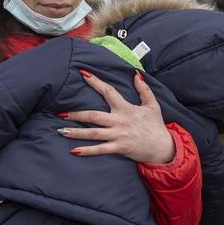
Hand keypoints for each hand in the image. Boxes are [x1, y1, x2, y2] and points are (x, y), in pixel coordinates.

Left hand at [58, 70, 174, 163]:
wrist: (163, 147)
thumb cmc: (156, 126)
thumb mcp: (152, 105)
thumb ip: (144, 89)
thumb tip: (136, 74)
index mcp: (125, 108)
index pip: (108, 91)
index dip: (95, 82)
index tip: (83, 74)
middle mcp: (119, 121)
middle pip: (94, 116)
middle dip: (76, 114)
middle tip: (60, 113)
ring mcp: (118, 135)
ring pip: (93, 133)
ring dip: (76, 132)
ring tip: (61, 130)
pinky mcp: (119, 148)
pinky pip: (100, 149)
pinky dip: (87, 151)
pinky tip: (74, 151)